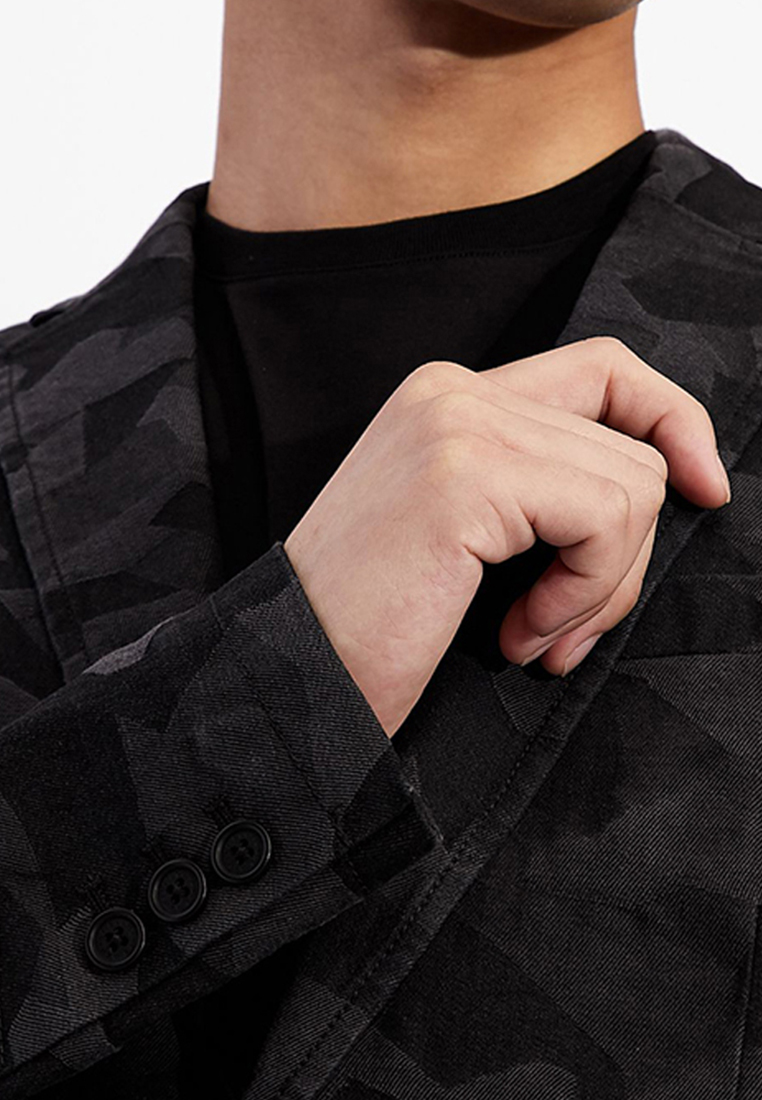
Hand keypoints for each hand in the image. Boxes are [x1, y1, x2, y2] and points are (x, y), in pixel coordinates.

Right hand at [284, 337, 730, 737]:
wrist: (292, 675)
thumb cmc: (377, 623)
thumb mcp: (471, 534)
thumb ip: (543, 487)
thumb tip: (665, 484)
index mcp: (449, 398)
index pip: (603, 368)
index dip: (672, 417)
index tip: (704, 487)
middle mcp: (453, 392)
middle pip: (631, 443)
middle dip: (622, 555)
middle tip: (563, 625)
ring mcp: (456, 423)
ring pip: (632, 484)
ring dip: (600, 586)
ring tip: (532, 633)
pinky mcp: (466, 473)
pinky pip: (604, 519)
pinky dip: (583, 594)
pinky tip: (519, 636)